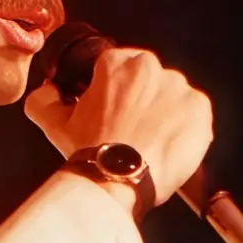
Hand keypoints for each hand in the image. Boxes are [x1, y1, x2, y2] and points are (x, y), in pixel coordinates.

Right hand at [25, 48, 213, 208]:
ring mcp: (178, 87)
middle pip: (146, 78)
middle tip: (128, 125)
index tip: (112, 109)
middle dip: (139, 97)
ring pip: (170, 94)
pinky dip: (184, 126)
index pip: (118, 67)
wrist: (120, 180)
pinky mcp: (200, 109)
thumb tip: (48, 90)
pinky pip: (194, 112)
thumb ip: (43, 98)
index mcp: (115, 61)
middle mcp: (149, 67)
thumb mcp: (53, 122)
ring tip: (148, 138)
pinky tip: (166, 144)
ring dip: (162, 110)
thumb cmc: (91, 151)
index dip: (113, 90)